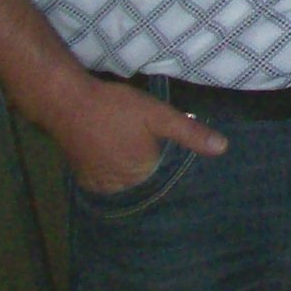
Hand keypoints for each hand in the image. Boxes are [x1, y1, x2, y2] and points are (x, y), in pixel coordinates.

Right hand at [45, 75, 227, 194]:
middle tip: (163, 161)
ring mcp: (99, 184)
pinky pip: (107, 182)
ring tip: (144, 162)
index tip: (185, 170)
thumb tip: (223, 148)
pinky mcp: (84, 177)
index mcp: (141, 176)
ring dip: (134, 177)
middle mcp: (119, 187)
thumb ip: (189, 133)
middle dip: (155, 177)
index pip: (165, 184)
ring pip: (126, 186)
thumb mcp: (158, 115)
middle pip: (145, 186)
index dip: (174, 174)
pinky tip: (122, 161)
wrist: (68, 103)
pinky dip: (116, 176)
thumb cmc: (116, 108)